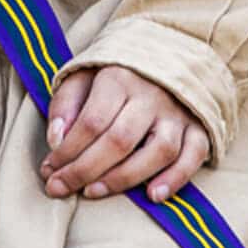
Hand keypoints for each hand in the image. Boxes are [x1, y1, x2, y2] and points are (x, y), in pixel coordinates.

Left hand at [42, 65, 209, 202]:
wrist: (166, 52)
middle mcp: (151, 95)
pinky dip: (175, 179)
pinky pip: (193, 156)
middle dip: (85, 170)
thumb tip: (55, 141)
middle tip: (61, 188)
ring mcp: (178, 113)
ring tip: (94, 192)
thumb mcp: (83, 76)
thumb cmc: (115, 74)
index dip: (67, 151)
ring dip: (125, 178)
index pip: (91, 122)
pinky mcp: (199, 127)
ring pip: (159, 151)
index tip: (49, 170)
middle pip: (120, 140)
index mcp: (119, 77)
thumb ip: (65, 105)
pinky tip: (153, 196)